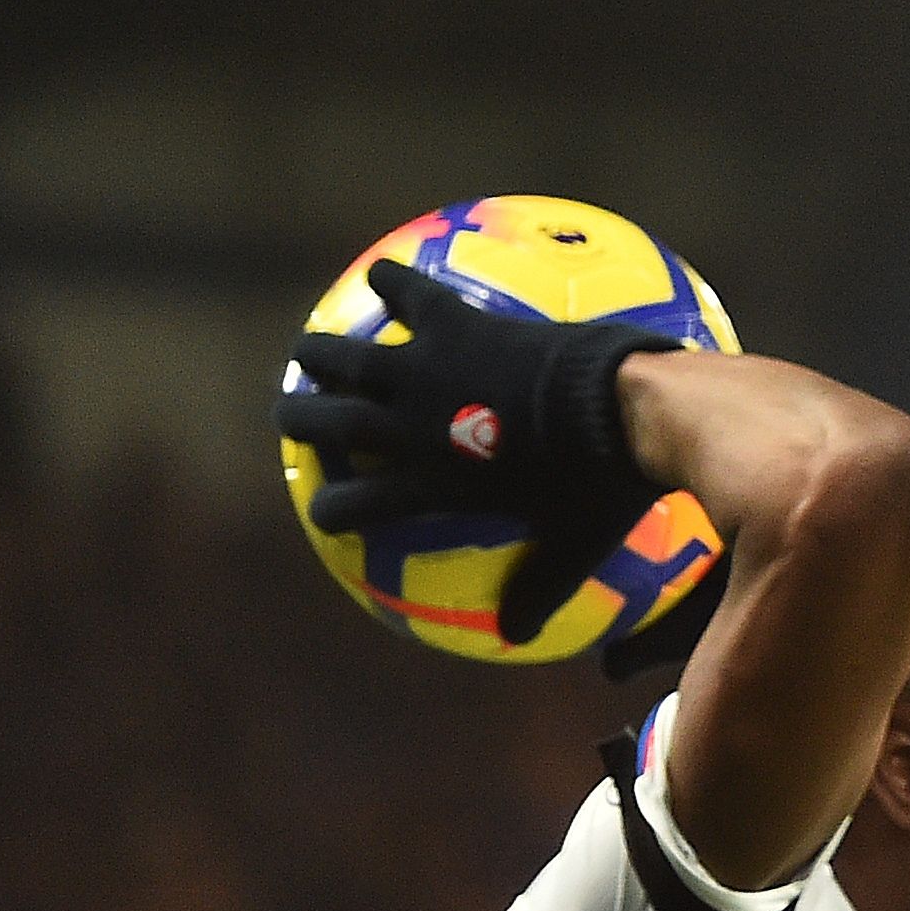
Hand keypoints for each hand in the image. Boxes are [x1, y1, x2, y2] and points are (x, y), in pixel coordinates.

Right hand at [275, 259, 675, 644]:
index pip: (355, 508)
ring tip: (305, 350)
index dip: (332, 512)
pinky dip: (390, 284)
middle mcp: (412, 427)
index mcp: (431, 483)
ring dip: (319, 354)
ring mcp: (428, 372)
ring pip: (347, 359)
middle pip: (329, 424)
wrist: (623, 409)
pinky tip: (377, 273)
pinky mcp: (456, 325)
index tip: (323, 513)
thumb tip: (519, 637)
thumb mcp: (574, 545)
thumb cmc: (603, 483)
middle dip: (300, 421)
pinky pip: (409, 296)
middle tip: (287, 415)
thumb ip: (540, 586)